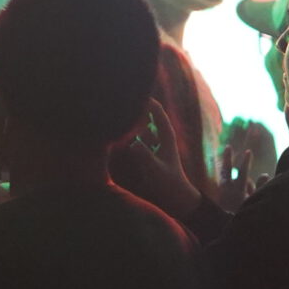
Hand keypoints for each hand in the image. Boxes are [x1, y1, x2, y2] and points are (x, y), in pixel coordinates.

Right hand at [110, 99, 202, 223]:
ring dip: (130, 124)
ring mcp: (154, 143)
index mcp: (166, 135)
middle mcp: (160, 135)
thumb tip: (133, 143)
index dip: (145, 99)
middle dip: (134, 110)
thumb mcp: (156, 169)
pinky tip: (117, 138)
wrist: (175, 197)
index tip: (129, 92)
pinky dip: (129, 136)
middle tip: (116, 105)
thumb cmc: (168, 182)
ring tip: (113, 120)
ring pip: (140, 126)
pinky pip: (137, 139)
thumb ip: (145, 156)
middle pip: (146, 115)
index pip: (156, 109)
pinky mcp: (148, 152)